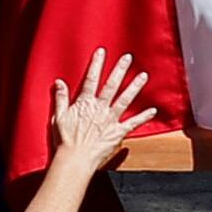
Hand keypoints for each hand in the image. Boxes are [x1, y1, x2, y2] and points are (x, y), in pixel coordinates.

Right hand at [52, 48, 156, 170]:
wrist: (74, 160)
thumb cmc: (65, 140)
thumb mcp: (58, 117)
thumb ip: (60, 99)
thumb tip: (59, 82)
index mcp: (85, 103)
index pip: (91, 79)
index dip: (96, 64)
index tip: (102, 52)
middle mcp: (100, 108)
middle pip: (111, 85)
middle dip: (120, 70)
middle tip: (128, 57)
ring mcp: (110, 120)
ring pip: (125, 99)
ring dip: (135, 87)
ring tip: (144, 76)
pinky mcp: (117, 133)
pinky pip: (132, 123)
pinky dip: (143, 117)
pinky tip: (153, 110)